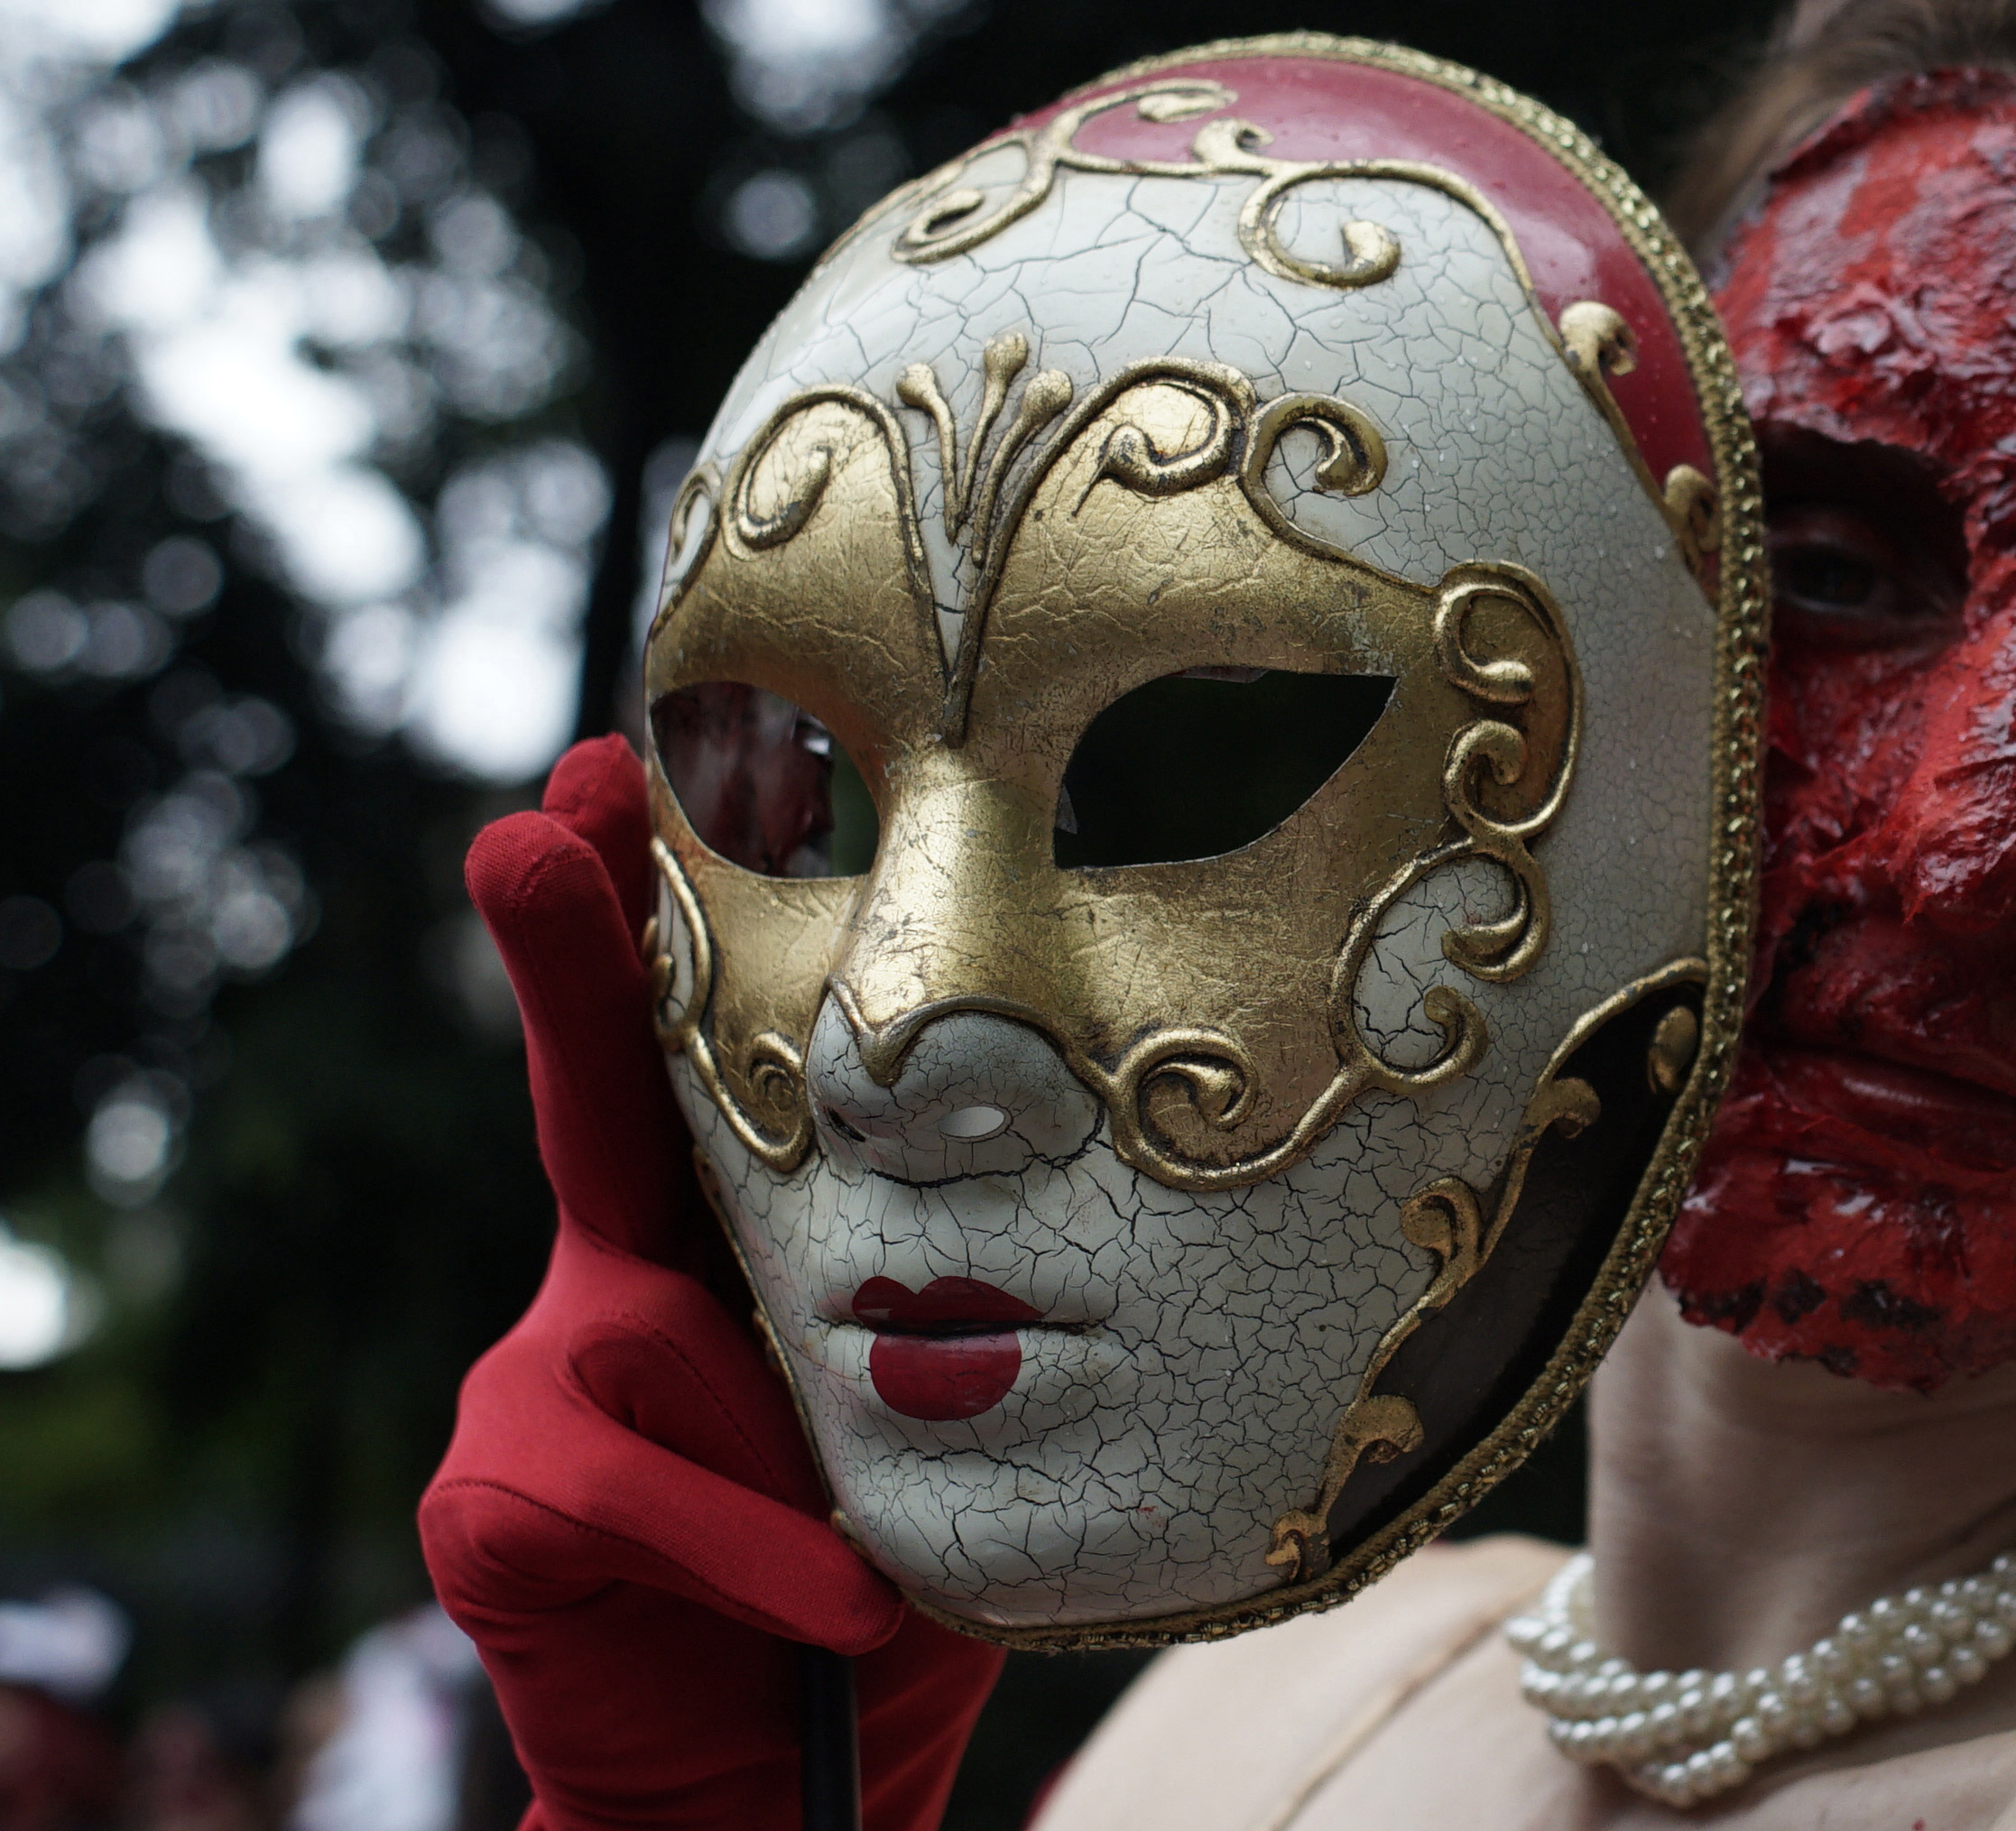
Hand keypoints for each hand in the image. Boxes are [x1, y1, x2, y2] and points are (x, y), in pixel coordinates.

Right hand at [419, 736, 1002, 1830]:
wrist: (786, 1773)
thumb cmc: (892, 1567)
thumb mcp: (950, 1420)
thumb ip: (944, 1314)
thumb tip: (1045, 1203)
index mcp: (737, 1233)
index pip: (700, 1054)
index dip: (659, 913)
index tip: (624, 762)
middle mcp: (617, 1274)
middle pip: (590, 1092)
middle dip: (563, 944)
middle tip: (539, 817)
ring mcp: (537, 1377)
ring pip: (660, 1341)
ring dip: (788, 1446)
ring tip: (863, 1547)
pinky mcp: (493, 1495)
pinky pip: (634, 1482)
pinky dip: (754, 1548)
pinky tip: (825, 1602)